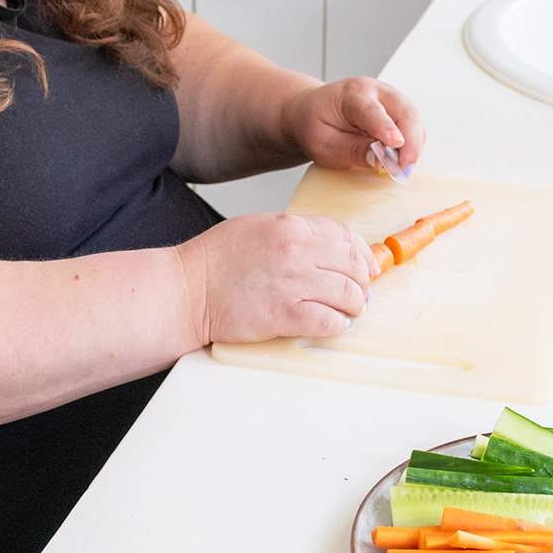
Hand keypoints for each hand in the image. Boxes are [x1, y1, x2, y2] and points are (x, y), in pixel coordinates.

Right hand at [178, 212, 373, 343]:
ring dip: (353, 306)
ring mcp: (292, 284)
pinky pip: (330, 322)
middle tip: (357, 293)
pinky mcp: (285, 316)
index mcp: (290, 227)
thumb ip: (295, 233)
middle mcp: (296, 252)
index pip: (346, 236)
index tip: (365, 266)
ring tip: (344, 310)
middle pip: (354, 266)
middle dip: (362, 282)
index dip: (362, 253)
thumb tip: (330, 249)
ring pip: (349, 295)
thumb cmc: (216, 260)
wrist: (188, 289)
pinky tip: (328, 323)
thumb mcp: (258, 227)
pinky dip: (337, 325)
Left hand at [281, 77, 425, 174]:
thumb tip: (381, 160)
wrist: (313, 111)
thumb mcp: (324, 144)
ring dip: (412, 146)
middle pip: (405, 113)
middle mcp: (376, 91)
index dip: (385, 128)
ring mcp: (390, 98)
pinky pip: (413, 127)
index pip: (372, 111)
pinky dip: (410, 145)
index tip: (395, 143)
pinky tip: (397, 158)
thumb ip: (352, 151)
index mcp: (352, 94)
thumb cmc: (316, 125)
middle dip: (410, 144)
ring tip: (397, 167)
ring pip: (414, 121)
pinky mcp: (398, 109)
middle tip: (401, 170)